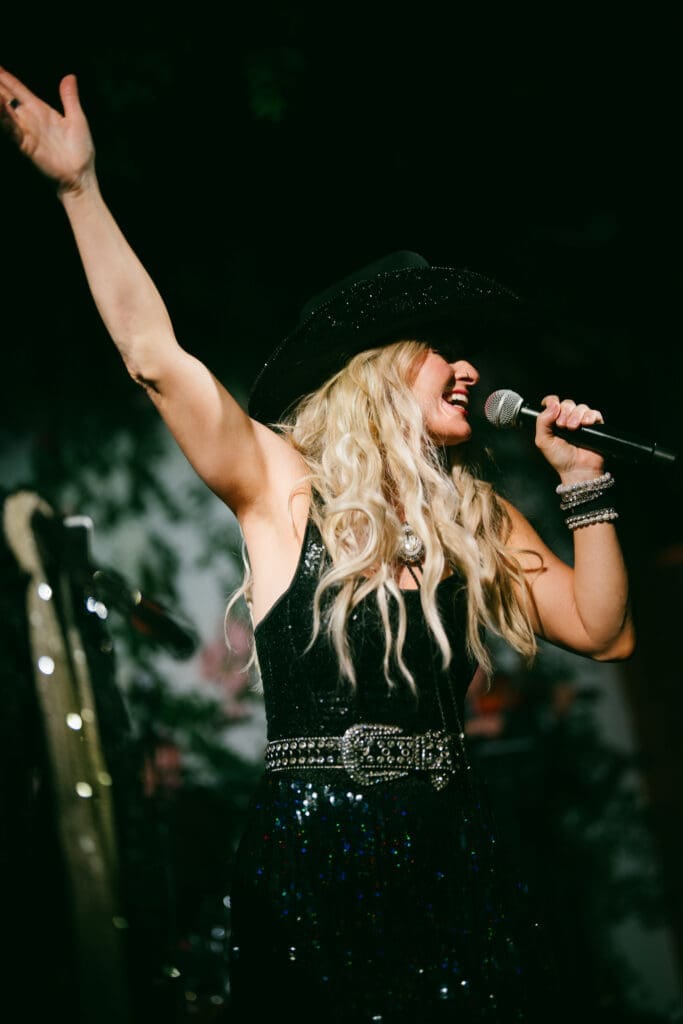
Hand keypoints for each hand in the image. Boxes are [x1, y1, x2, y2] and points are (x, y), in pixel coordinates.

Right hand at [0, 67, 94, 193]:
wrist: (81, 176)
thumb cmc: (81, 152)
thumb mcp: (77, 119)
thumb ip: (69, 98)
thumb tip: (70, 77)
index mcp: (40, 110)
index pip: (17, 89)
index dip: (5, 77)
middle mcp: (29, 119)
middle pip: (5, 97)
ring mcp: (26, 131)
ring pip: (4, 111)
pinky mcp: (26, 145)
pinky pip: (12, 129)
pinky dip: (4, 117)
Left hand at [536, 394, 605, 481]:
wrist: (577, 470)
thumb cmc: (561, 459)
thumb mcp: (543, 441)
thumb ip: (542, 422)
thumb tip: (552, 405)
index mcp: (554, 422)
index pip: (553, 403)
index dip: (552, 401)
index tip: (551, 405)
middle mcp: (568, 420)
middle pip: (567, 404)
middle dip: (564, 412)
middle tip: (562, 425)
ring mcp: (582, 422)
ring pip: (581, 407)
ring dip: (576, 415)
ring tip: (573, 428)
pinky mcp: (595, 426)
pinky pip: (594, 413)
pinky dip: (590, 416)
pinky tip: (585, 424)